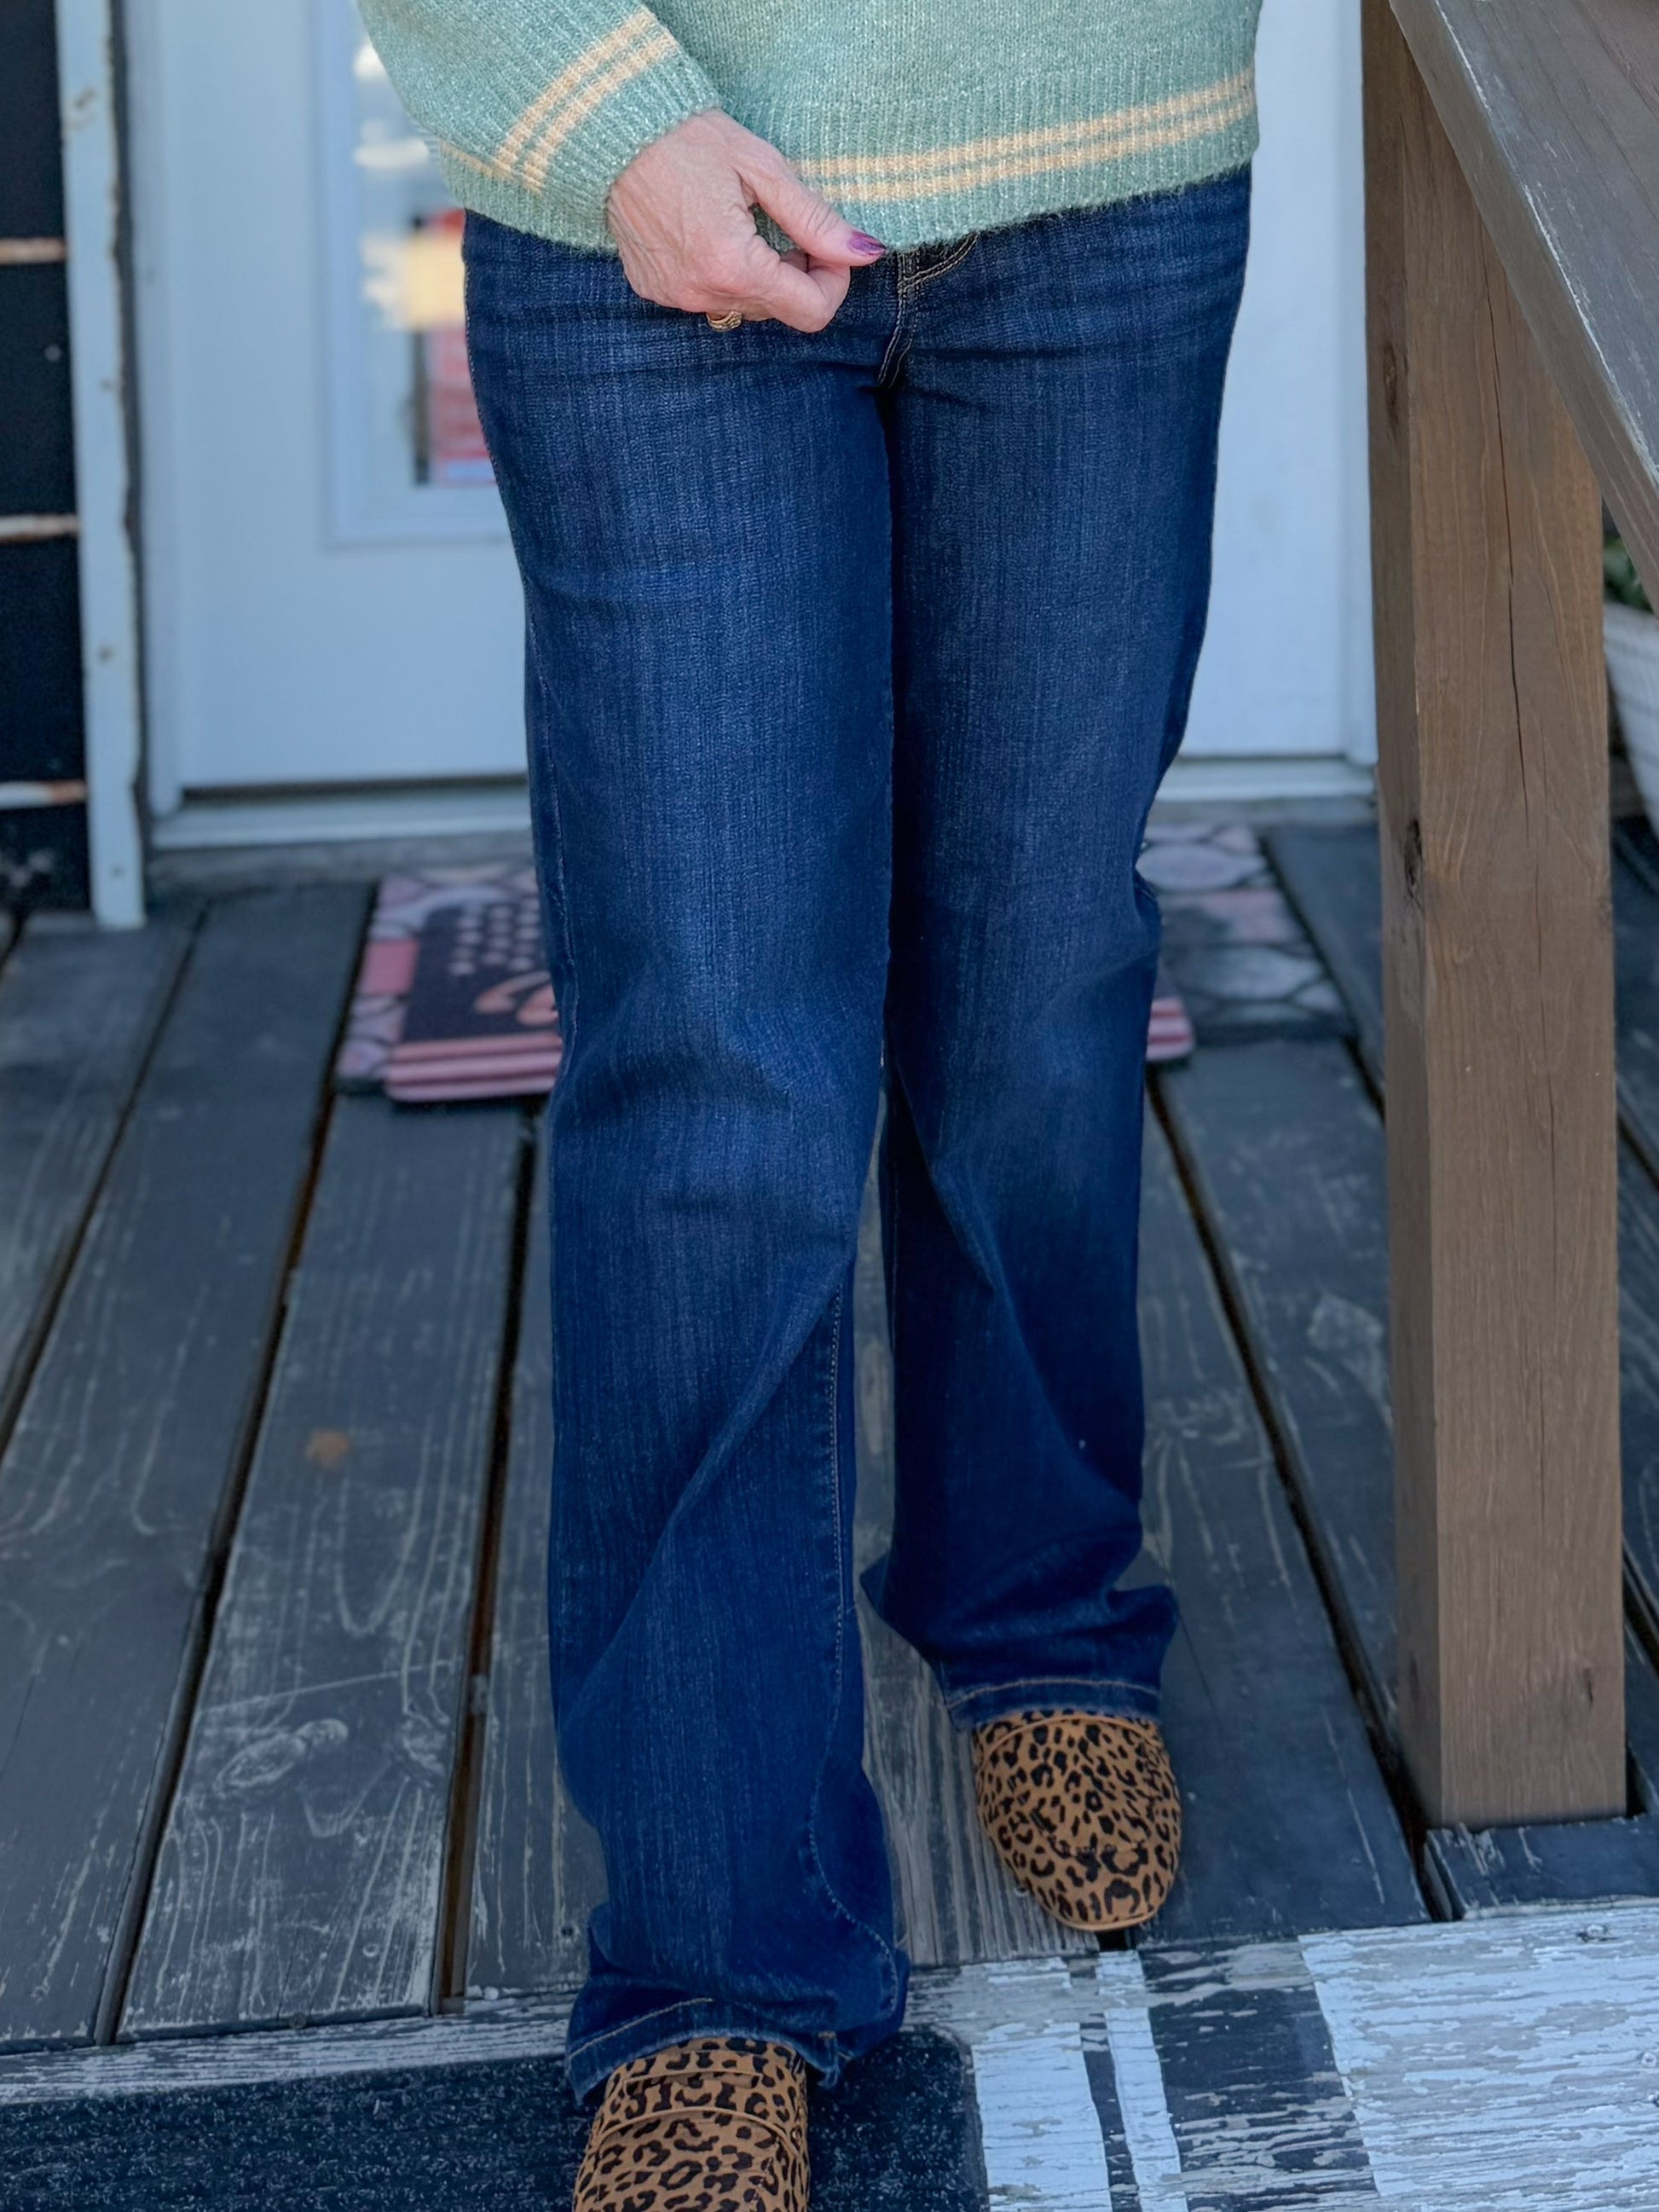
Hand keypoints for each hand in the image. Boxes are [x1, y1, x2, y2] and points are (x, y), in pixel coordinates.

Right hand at [606, 109, 884, 331]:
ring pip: (744, 305)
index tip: (826, 246)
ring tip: (746, 224)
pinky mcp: (656, 291)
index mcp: (734, 266)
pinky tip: (710, 231)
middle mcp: (703, 293)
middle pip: (778, 310)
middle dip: (795, 274)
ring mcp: (676, 297)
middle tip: (786, 225)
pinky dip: (723, 274)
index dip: (832, 282)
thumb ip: (815, 219)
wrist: (613, 131)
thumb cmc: (689, 139)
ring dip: (760, 275)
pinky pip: (708, 296)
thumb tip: (864, 253)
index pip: (811, 311)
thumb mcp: (763, 170)